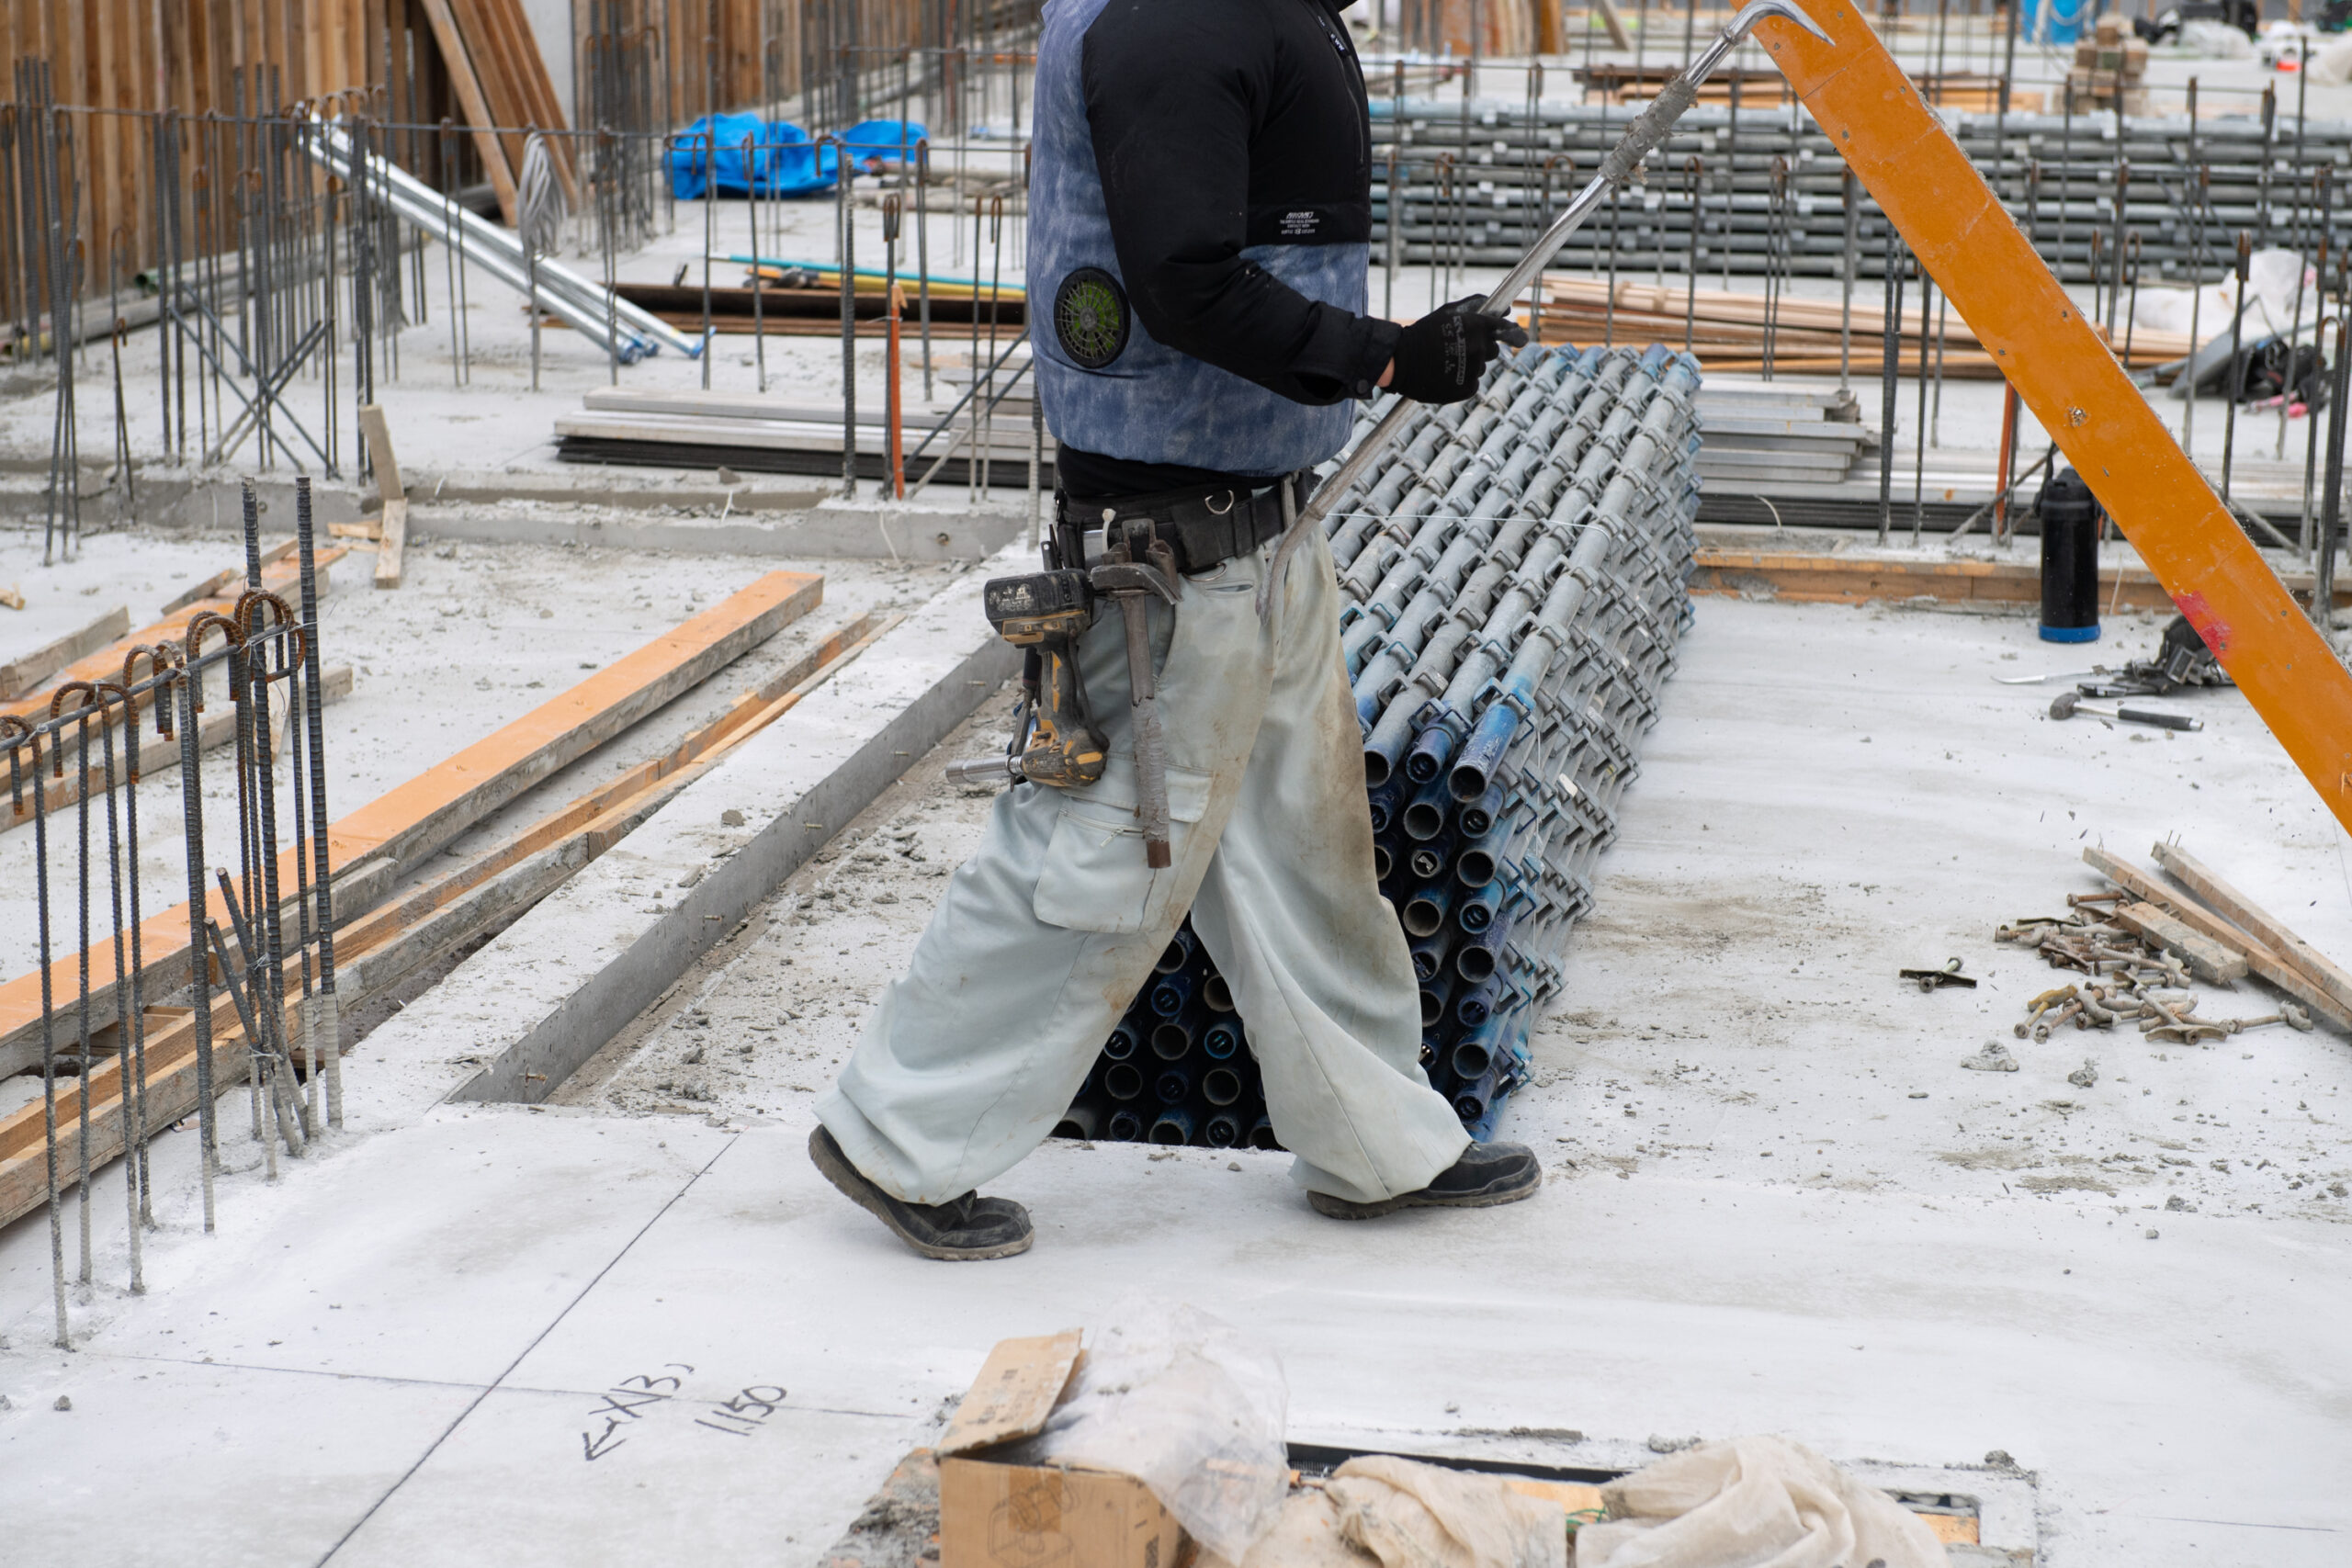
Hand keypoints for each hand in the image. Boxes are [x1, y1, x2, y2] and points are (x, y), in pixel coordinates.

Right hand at [1382, 298, 1528, 403]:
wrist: (1403, 360)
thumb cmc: (1424, 332)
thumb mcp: (1448, 312)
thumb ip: (1476, 306)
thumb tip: (1506, 308)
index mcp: (1477, 327)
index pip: (1506, 330)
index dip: (1515, 334)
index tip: (1521, 339)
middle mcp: (1479, 348)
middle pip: (1492, 351)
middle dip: (1481, 349)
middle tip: (1460, 348)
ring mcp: (1474, 370)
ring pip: (1479, 368)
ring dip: (1468, 365)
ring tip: (1446, 362)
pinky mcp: (1466, 388)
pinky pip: (1471, 384)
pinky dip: (1461, 381)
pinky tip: (1445, 375)